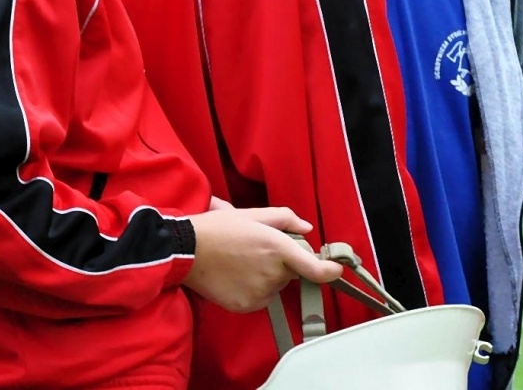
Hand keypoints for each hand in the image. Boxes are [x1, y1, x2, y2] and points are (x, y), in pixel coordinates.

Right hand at [183, 206, 343, 313]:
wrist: (186, 252)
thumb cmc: (219, 229)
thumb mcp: (253, 214)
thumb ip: (285, 219)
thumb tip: (306, 228)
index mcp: (277, 247)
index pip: (313, 267)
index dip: (329, 270)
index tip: (336, 270)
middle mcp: (272, 273)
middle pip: (290, 272)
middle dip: (281, 262)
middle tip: (257, 248)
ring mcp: (259, 293)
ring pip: (275, 286)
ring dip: (267, 276)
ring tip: (242, 261)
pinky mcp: (247, 306)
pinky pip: (261, 298)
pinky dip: (254, 289)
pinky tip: (236, 276)